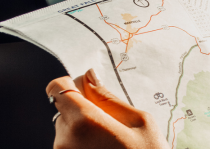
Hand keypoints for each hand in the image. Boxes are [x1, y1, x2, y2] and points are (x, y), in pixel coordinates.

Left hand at [46, 69, 167, 148]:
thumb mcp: (140, 121)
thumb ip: (109, 97)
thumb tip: (89, 77)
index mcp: (84, 121)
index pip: (58, 88)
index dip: (73, 85)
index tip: (90, 92)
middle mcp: (65, 139)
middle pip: (66, 109)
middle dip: (86, 111)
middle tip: (113, 126)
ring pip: (68, 129)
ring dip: (86, 131)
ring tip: (112, 144)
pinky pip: (70, 145)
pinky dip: (85, 145)